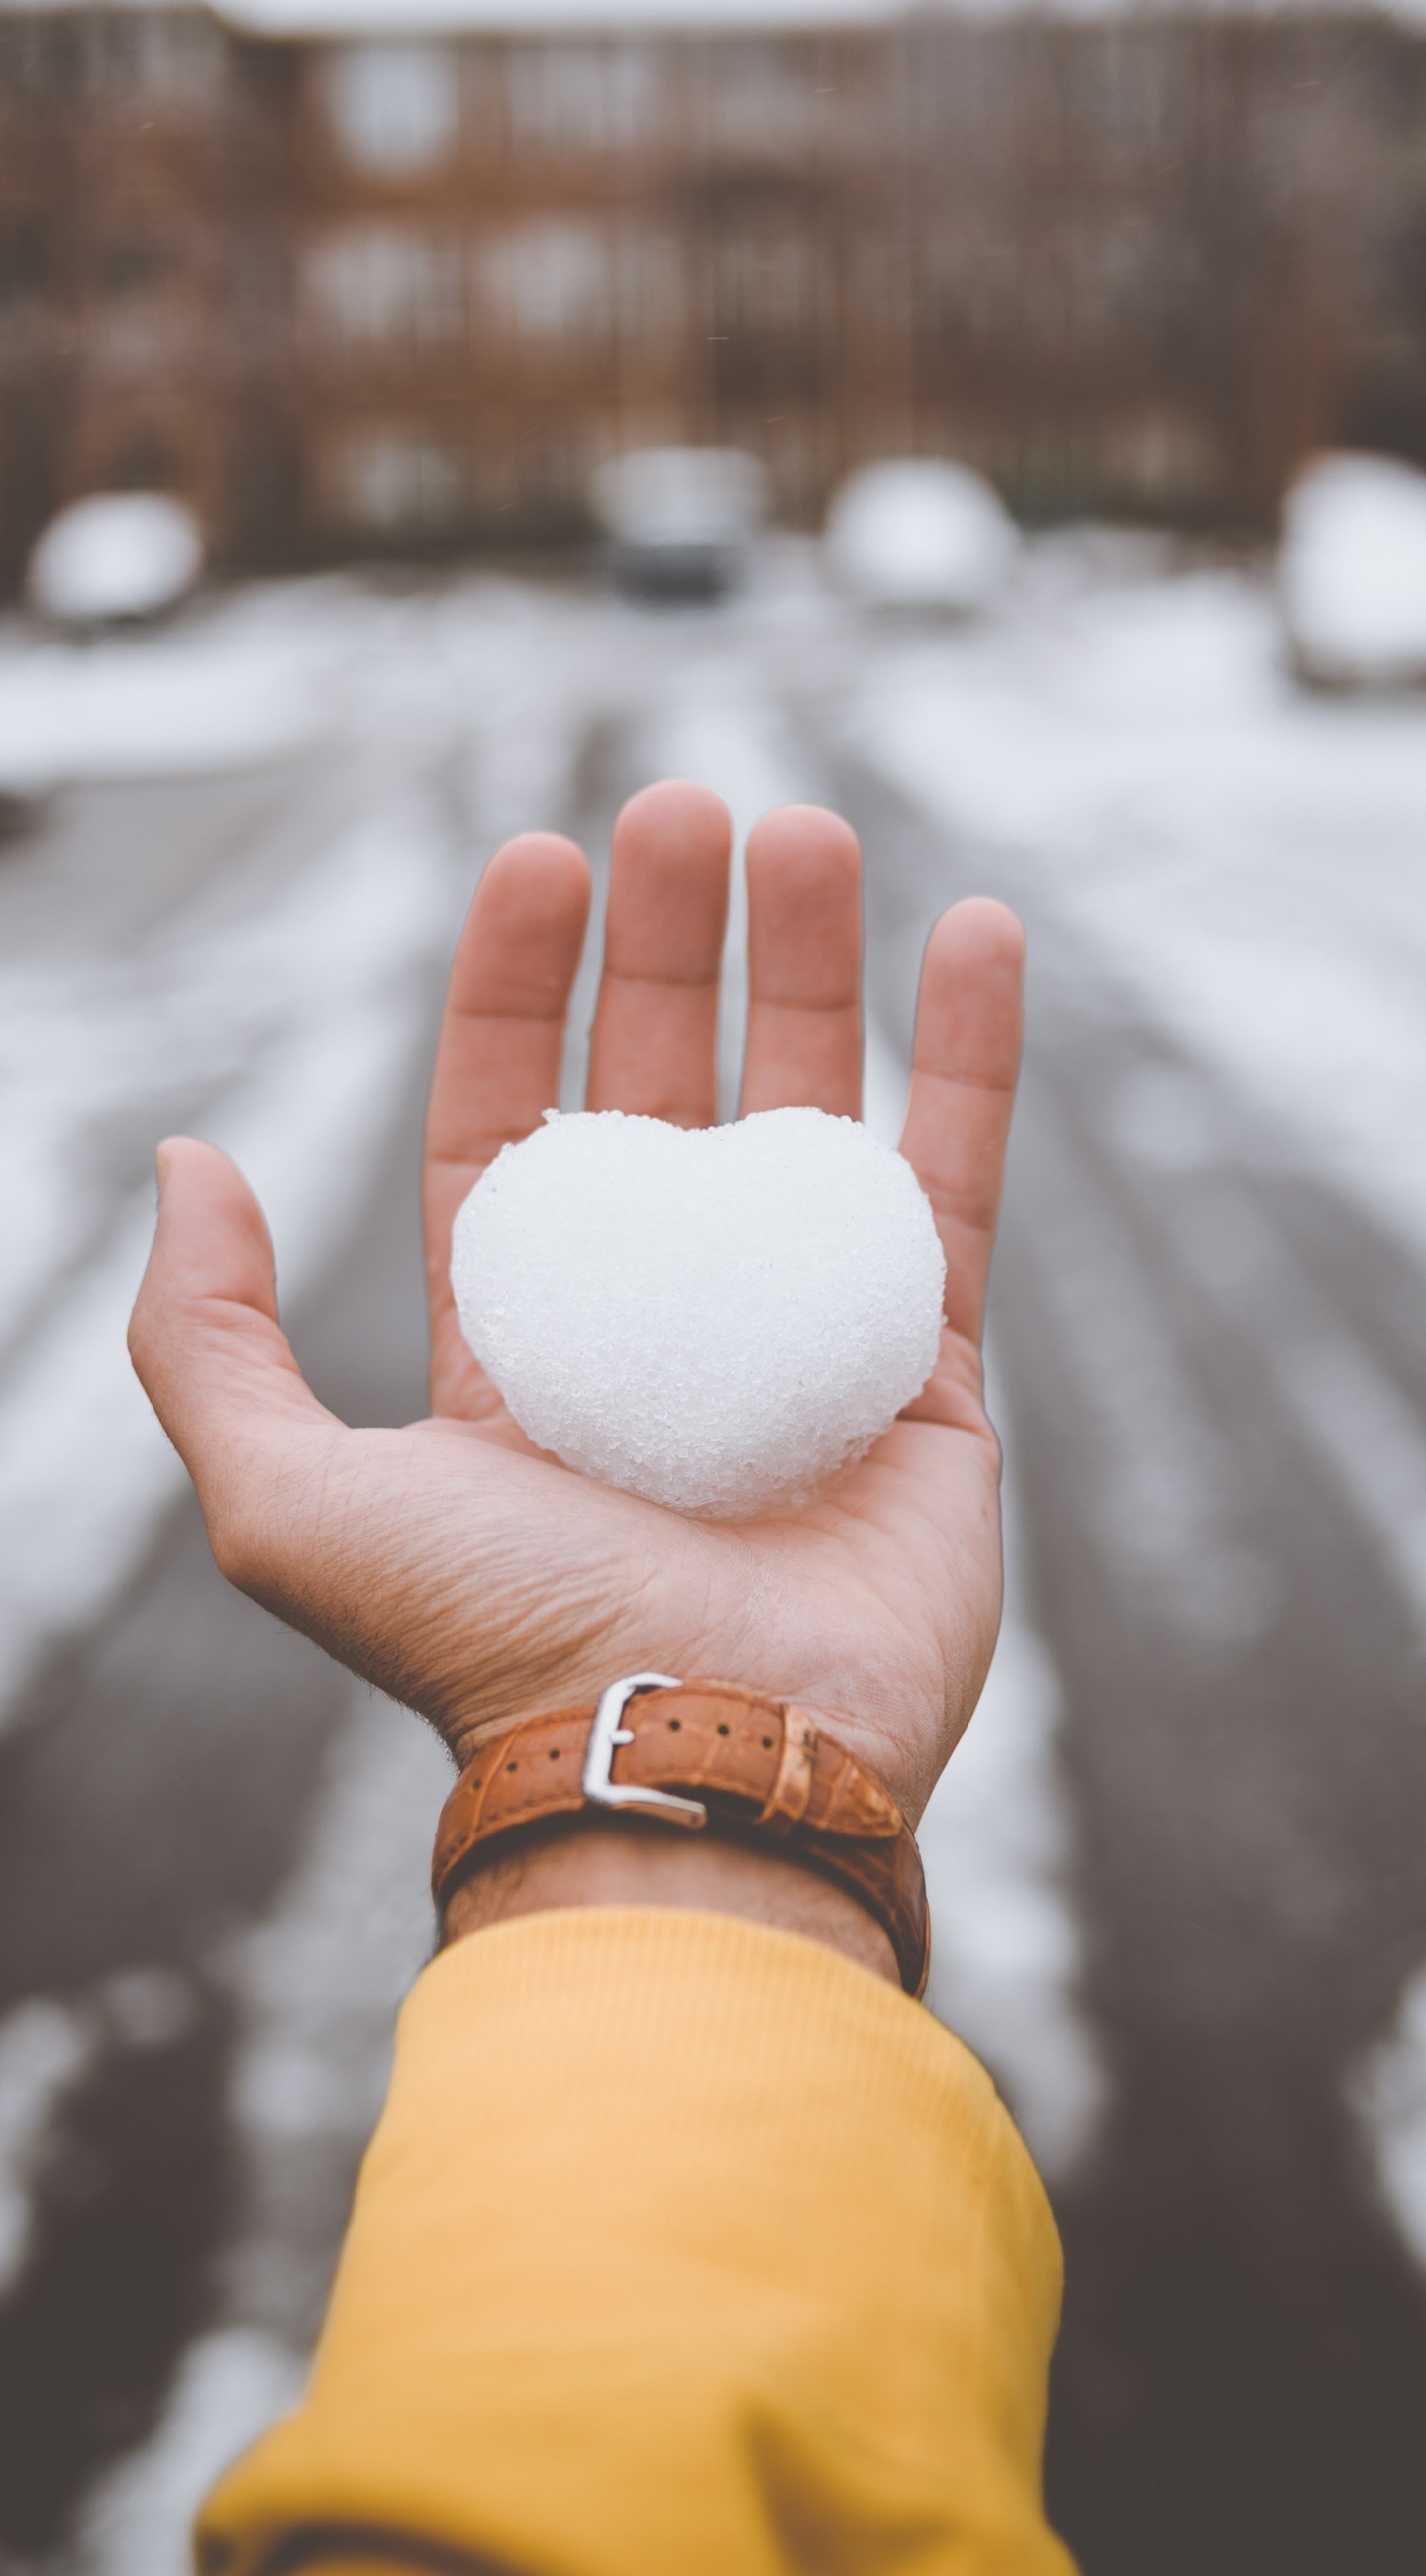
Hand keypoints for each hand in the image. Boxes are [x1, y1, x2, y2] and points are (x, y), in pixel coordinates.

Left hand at [129, 784, 1022, 1828]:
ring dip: (811, 963)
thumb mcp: (281, 1501)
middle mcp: (657, 1336)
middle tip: (684, 807)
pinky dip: (972, 1057)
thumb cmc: (488, 1644)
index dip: (516, 991)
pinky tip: (975, 926)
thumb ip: (208, 1337)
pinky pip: (958, 1188)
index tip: (538, 860)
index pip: (514, 1126)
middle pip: (667, 1090)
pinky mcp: (929, 1381)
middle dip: (670, 944)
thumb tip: (187, 1160)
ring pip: (812, 1113)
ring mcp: (799, 1349)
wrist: (693, 1767)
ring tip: (801, 827)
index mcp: (514, 1351)